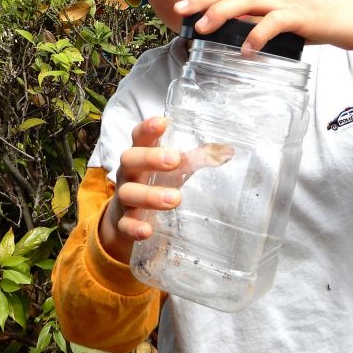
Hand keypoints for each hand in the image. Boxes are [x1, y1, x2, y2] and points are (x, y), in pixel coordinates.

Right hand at [99, 117, 181, 263]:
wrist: (126, 220)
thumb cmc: (155, 185)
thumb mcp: (172, 172)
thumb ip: (194, 161)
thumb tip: (229, 152)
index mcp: (140, 156)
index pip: (139, 137)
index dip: (147, 128)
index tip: (162, 122)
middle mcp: (129, 174)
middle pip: (130, 160)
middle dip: (150, 158)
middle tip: (175, 160)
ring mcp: (124, 199)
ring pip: (128, 193)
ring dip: (150, 195)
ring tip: (175, 198)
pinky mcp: (123, 223)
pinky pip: (125, 225)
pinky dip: (134, 227)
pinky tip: (147, 230)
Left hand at [174, 0, 352, 73]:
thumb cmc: (321, 21)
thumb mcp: (288, 21)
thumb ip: (266, 25)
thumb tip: (241, 37)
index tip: (181, 8)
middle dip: (204, 1)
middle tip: (181, 13)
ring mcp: (288, 3)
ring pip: (249, 3)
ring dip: (223, 14)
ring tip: (204, 29)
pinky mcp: (303, 18)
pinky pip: (275, 24)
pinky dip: (258, 36)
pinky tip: (246, 50)